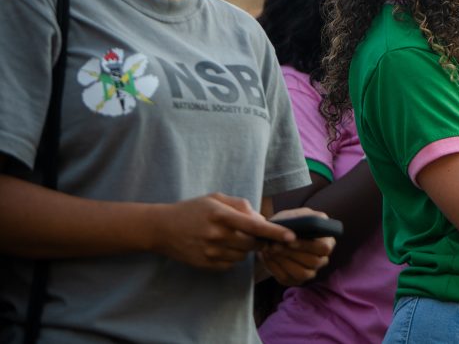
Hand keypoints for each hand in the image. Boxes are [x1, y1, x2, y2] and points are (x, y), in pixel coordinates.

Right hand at [149, 192, 293, 271]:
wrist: (161, 228)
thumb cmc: (193, 210)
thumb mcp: (216, 198)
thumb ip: (242, 206)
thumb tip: (261, 219)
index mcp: (221, 215)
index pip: (255, 226)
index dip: (275, 232)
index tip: (291, 237)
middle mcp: (217, 235)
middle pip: (252, 243)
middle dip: (258, 239)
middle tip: (252, 232)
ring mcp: (210, 252)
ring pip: (243, 255)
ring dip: (244, 248)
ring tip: (229, 236)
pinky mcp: (206, 264)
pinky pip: (231, 264)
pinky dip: (232, 256)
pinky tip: (220, 246)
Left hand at [260, 207, 335, 285]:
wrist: (272, 238)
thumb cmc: (286, 224)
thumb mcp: (293, 216)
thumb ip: (298, 218)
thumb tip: (300, 227)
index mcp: (327, 240)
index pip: (324, 248)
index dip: (307, 246)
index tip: (290, 241)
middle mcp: (322, 258)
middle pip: (314, 262)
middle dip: (292, 254)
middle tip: (274, 246)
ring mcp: (311, 271)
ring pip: (302, 273)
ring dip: (283, 261)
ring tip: (269, 250)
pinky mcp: (296, 280)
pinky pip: (287, 279)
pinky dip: (275, 268)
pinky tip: (267, 257)